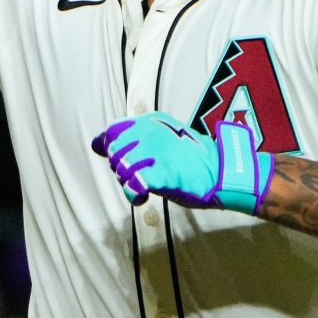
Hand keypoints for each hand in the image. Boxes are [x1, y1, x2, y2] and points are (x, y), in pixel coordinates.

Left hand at [90, 112, 272, 213]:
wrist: (222, 173)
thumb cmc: (192, 159)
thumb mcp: (161, 139)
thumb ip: (129, 139)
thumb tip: (95, 143)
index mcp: (151, 121)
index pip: (113, 131)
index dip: (115, 150)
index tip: (128, 161)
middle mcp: (151, 132)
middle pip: (115, 153)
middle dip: (122, 169)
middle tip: (141, 176)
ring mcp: (157, 153)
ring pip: (122, 170)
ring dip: (129, 183)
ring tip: (147, 186)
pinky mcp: (162, 174)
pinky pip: (133, 185)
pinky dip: (135, 194)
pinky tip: (146, 196)